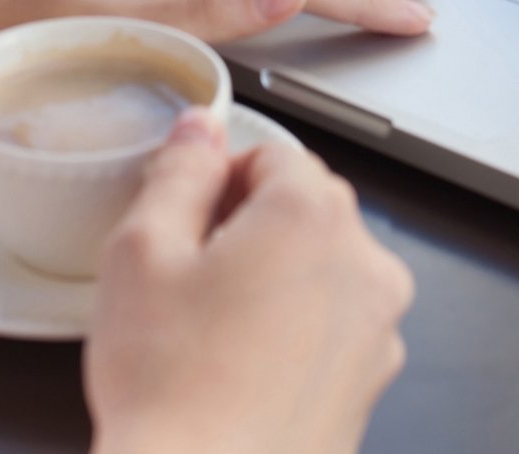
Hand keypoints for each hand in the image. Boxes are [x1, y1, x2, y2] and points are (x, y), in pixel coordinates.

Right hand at [86, 110, 413, 453]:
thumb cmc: (172, 389)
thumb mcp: (142, 252)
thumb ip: (179, 171)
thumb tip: (201, 130)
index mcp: (313, 214)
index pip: (273, 153)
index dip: (218, 183)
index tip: (185, 223)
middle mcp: (364, 263)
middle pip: (304, 209)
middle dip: (248, 229)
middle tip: (187, 280)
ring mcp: (377, 327)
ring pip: (320, 270)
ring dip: (275, 282)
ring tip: (210, 333)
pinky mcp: (372, 381)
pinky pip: (332, 328)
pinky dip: (294, 334)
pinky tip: (240, 370)